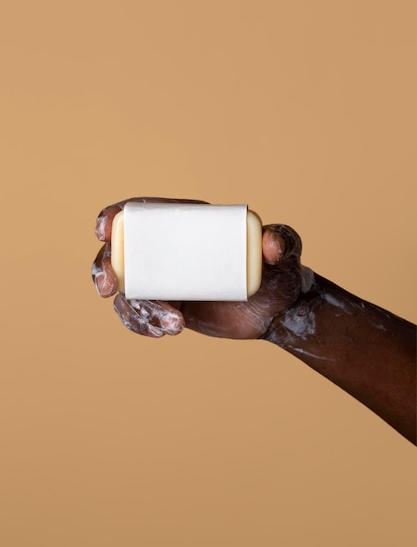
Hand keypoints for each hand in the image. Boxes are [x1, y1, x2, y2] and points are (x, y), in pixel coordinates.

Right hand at [92, 198, 310, 338]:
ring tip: (174, 324)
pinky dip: (142, 325)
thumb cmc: (278, 272)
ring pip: (127, 291)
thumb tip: (270, 245)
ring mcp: (164, 280)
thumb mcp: (285, 250)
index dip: (114, 218)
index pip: (140, 215)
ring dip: (136, 310)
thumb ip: (283, 241)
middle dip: (103, 267)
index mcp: (186, 225)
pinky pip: (138, 315)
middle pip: (120, 253)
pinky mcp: (167, 305)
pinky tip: (164, 332)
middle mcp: (168, 251)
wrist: (276, 312)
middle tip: (111, 287)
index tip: (105, 231)